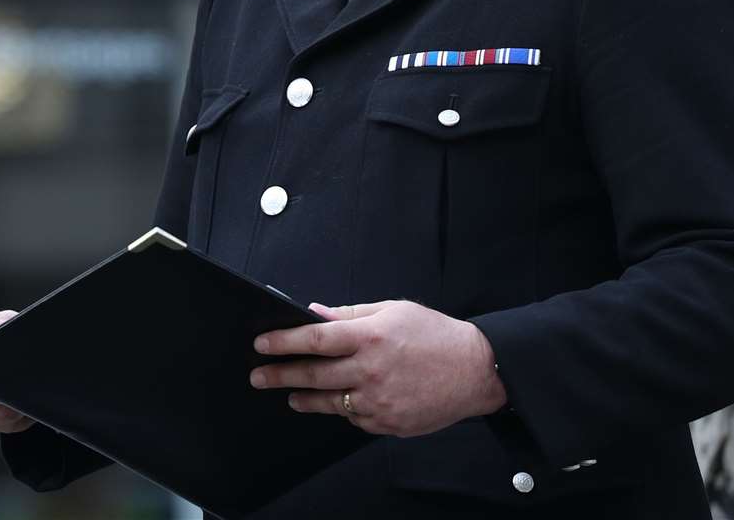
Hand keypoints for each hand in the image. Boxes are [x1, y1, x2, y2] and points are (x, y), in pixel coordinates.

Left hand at [249, 300, 505, 436]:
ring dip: (303, 397)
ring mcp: (378, 401)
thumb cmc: (435, 335)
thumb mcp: (394, 310)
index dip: (283, 341)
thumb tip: (316, 313)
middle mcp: (370, 371)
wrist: (475, 371)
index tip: (261, 344)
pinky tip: (340, 400)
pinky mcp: (387, 423)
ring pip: (328, 402)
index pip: (314, 338)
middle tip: (258, 376)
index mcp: (370, 337)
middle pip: (313, 374)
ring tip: (289, 393)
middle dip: (280, 374)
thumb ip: (351, 314)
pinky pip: (354, 417)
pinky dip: (344, 408)